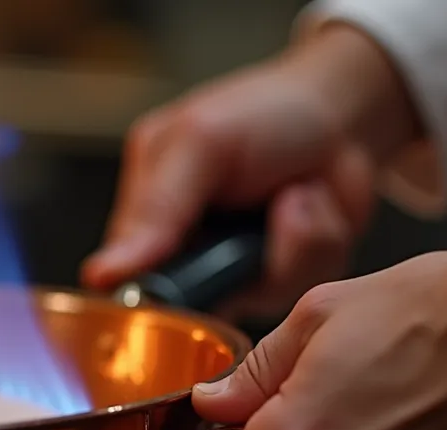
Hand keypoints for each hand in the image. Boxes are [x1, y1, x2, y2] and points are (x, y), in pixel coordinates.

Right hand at [82, 24, 420, 320]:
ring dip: (289, 247)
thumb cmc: (264, 109)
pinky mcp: (282, 273)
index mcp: (146, 209)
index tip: (200, 273)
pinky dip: (317, 244)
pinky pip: (297, 287)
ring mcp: (236, 265)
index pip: (130, 278)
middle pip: (200, 302)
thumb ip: (155, 209)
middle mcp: (187, 245)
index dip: (161, 291)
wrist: (343, 109)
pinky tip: (314, 206)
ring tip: (296, 197)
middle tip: (272, 207)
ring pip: (257, 297)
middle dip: (244, 263)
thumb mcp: (199, 143)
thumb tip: (103, 273)